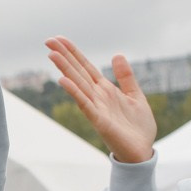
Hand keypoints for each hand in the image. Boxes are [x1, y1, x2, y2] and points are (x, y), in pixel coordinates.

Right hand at [47, 37, 155, 163]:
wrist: (142, 151)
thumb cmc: (138, 127)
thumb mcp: (136, 96)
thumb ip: (126, 77)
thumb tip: (117, 54)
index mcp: (105, 90)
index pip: (85, 67)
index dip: (73, 52)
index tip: (59, 39)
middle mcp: (97, 97)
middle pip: (77, 72)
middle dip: (63, 56)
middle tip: (48, 41)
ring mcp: (96, 108)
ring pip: (78, 84)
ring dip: (64, 69)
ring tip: (51, 54)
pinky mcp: (99, 121)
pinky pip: (84, 104)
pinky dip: (74, 92)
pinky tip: (63, 80)